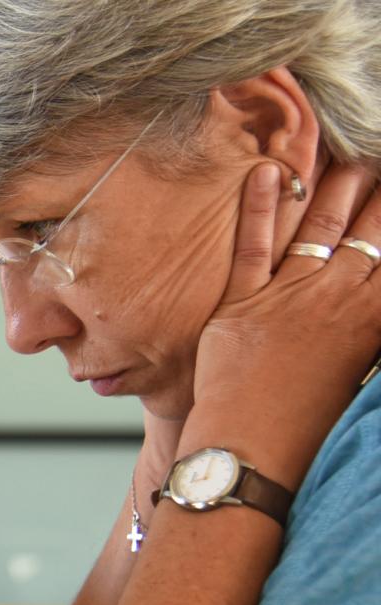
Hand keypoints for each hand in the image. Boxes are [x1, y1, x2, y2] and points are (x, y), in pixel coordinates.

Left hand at [188, 161, 380, 481]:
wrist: (253, 451)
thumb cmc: (308, 421)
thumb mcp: (358, 366)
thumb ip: (368, 324)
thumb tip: (369, 298)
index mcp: (375, 317)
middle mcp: (339, 298)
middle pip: (371, 227)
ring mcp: (290, 297)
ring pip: (321, 226)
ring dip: (337, 183)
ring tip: (348, 148)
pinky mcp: (243, 303)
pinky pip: (255, 245)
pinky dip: (263, 206)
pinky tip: (268, 171)